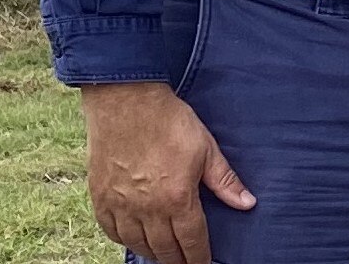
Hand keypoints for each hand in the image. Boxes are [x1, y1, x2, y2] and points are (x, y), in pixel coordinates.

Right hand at [80, 81, 255, 263]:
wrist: (126, 101)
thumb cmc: (168, 121)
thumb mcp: (206, 148)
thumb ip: (225, 180)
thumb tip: (248, 203)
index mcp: (177, 199)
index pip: (192, 242)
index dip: (199, 258)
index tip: (203, 263)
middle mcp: (148, 209)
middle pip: (165, 250)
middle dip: (177, 261)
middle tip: (184, 262)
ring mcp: (121, 205)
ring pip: (138, 245)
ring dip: (153, 253)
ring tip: (163, 255)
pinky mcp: (100, 197)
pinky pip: (111, 232)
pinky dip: (125, 240)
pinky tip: (134, 238)